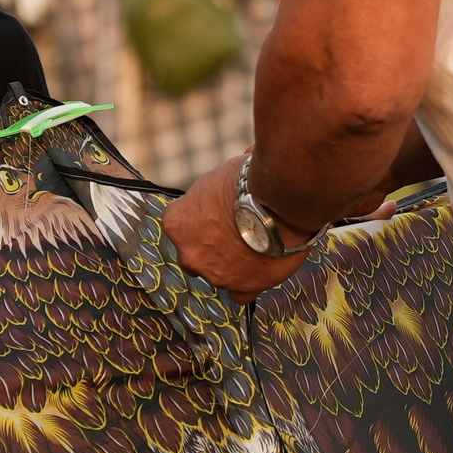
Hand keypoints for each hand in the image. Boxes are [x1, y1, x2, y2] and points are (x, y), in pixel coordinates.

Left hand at [162, 154, 313, 298]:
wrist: (277, 204)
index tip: (218, 214)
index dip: (201, 219)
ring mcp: (213, 273)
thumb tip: (245, 158)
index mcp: (176, 221)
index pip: (180, 224)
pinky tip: (261, 271)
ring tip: (258, 246)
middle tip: (237, 232)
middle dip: (212, 246)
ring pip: (217, 274)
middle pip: (195, 253)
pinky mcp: (241, 288)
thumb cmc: (250, 181)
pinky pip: (240, 294)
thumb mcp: (226, 173)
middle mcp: (188, 252)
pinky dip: (248, 285)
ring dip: (232, 265)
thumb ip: (224, 182)